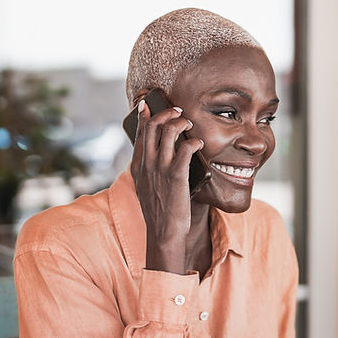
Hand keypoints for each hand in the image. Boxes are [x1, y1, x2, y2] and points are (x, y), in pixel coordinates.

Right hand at [130, 99, 204, 274]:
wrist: (163, 233)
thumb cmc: (160, 212)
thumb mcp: (146, 188)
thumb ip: (148, 171)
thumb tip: (155, 157)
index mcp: (138, 166)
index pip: (139, 134)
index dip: (143, 115)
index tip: (147, 103)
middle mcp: (147, 164)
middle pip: (152, 126)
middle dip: (166, 113)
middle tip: (177, 111)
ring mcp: (160, 168)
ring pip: (168, 132)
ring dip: (181, 123)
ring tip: (189, 124)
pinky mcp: (176, 175)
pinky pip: (185, 149)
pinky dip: (193, 141)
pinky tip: (199, 143)